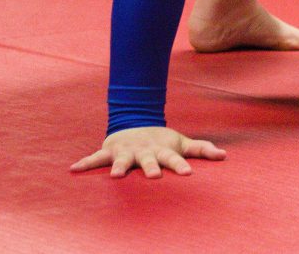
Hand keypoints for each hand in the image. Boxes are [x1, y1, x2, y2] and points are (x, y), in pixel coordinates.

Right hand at [71, 126, 225, 177]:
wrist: (135, 122)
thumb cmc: (161, 141)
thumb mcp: (181, 143)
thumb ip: (202, 149)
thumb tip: (225, 155)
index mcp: (162, 150)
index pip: (174, 158)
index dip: (181, 165)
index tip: (189, 173)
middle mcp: (144, 151)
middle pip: (149, 160)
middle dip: (151, 167)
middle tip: (154, 176)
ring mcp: (126, 151)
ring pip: (122, 160)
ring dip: (118, 166)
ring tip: (115, 175)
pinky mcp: (109, 151)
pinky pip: (95, 158)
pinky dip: (84, 163)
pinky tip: (72, 169)